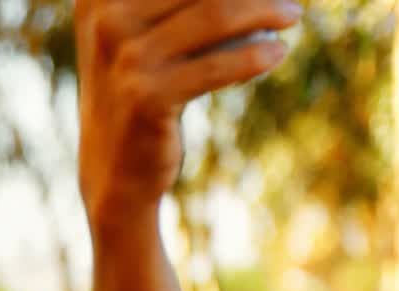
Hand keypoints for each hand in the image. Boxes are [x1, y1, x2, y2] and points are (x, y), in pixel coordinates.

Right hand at [75, 0, 300, 225]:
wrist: (114, 167)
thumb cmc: (140, 91)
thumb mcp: (138, 37)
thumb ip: (173, 8)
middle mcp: (107, 18)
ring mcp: (125, 57)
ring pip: (214, 16)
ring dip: (264, 10)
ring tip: (292, 15)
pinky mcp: (146, 96)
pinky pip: (216, 67)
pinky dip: (255, 56)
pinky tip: (279, 51)